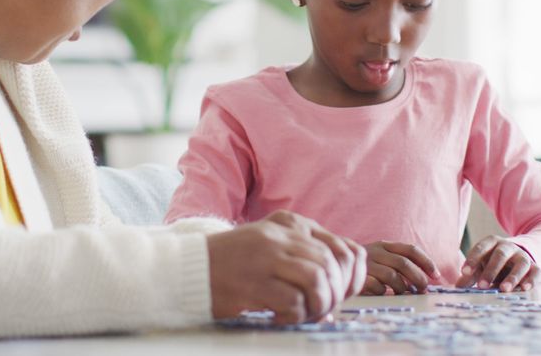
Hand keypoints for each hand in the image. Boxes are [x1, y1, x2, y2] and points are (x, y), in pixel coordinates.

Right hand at [206, 210, 366, 324]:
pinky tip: (280, 316)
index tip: (343, 294)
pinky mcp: (254, 281)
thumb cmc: (232, 263)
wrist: (188, 268)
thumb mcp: (271, 245)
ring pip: (317, 280)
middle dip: (335, 295)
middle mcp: (281, 236)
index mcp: (289, 224)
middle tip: (321, 310)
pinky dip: (294, 315)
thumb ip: (303, 256)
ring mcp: (266, 256)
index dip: (352, 277)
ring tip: (303, 314)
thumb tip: (340, 288)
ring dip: (318, 305)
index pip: (342, 247)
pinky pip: (293, 300)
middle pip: (332, 265)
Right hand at [361, 241, 440, 294]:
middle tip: (424, 289)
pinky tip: (383, 293)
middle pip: (403, 263)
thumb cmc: (366, 266)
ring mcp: (366, 264)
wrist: (333, 265)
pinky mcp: (358, 277)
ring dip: (403, 288)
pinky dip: (385, 292)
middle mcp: (375, 251)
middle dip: (418, 278)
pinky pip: (378, 287)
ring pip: (392, 277)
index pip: (410, 249)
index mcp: (384, 244)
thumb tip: (429, 278)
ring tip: (405, 293)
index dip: (426, 262)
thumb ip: (401, 262)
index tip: (436, 275)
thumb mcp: (382, 257)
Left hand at [456, 235, 538, 291]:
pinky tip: (524, 288)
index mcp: (491, 242)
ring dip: (512, 277)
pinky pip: (536, 272)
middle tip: (482, 286)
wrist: (516, 258)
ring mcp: (522, 256)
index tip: (464, 272)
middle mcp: (508, 246)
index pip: (480, 248)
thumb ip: (470, 275)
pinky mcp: (535, 266)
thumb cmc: (492, 262)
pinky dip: (531, 280)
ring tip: (503, 289)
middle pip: (500, 255)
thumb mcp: (480, 265)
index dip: (472, 259)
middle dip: (491, 270)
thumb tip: (457, 287)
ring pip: (520, 264)